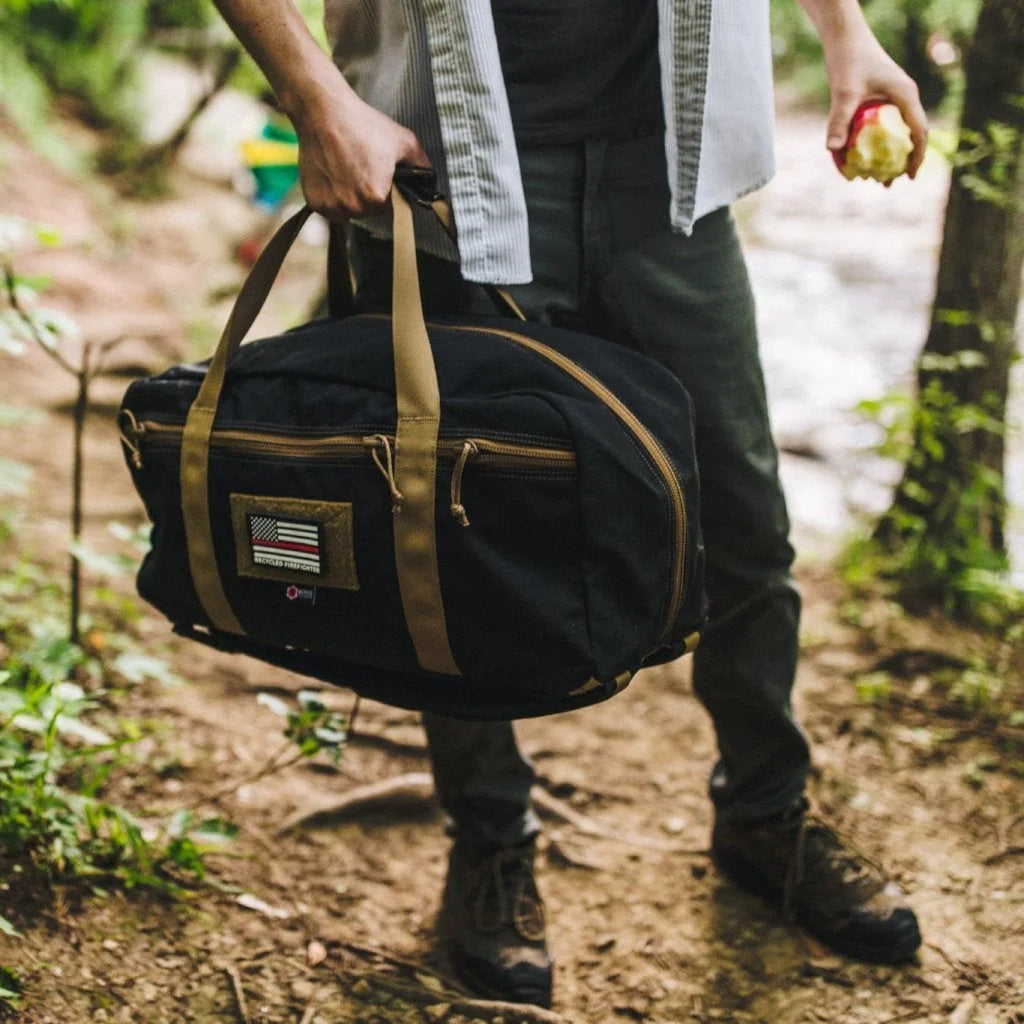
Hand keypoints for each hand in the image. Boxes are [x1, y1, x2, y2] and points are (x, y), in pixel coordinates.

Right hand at [286, 68, 430, 218]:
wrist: (323, 111)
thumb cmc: (363, 124)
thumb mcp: (403, 141)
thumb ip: (422, 166)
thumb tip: (431, 183)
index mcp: (377, 197)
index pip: (392, 207)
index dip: (389, 190)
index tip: (381, 173)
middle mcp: (354, 207)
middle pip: (370, 211)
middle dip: (371, 194)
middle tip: (363, 166)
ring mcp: (332, 207)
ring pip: (350, 211)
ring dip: (351, 197)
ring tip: (347, 169)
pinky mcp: (316, 203)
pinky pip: (331, 208)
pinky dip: (333, 196)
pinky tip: (334, 174)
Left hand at [822, 27, 927, 178]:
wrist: (844, 37)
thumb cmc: (848, 60)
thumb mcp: (844, 92)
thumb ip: (839, 120)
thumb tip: (831, 149)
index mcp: (904, 95)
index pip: (919, 131)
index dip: (917, 156)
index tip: (909, 177)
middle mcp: (902, 97)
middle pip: (910, 134)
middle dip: (903, 161)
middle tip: (892, 184)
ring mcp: (892, 98)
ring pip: (896, 131)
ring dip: (890, 155)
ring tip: (880, 178)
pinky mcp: (880, 99)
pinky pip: (883, 126)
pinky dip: (877, 143)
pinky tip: (864, 157)